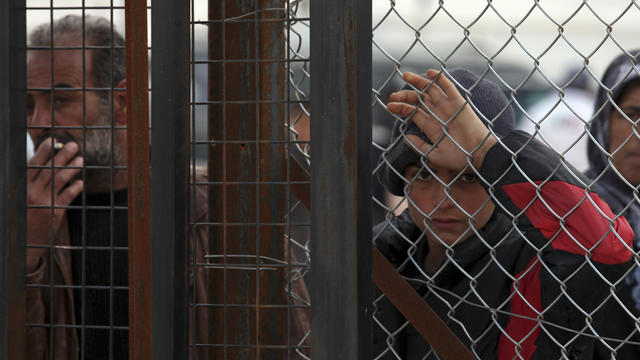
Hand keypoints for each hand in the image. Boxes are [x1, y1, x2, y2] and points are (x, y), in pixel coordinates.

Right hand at [26, 138, 83, 272]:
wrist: (22, 242)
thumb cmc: (22, 215)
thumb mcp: (20, 196)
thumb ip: (29, 181)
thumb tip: (41, 163)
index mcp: (20, 186)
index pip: (32, 164)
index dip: (44, 152)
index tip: (54, 141)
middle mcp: (30, 192)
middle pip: (48, 169)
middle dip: (62, 156)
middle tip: (74, 145)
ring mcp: (42, 202)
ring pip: (58, 180)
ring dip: (71, 168)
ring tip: (81, 160)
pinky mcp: (53, 213)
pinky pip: (66, 197)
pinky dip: (74, 188)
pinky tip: (80, 182)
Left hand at [386, 70, 496, 170]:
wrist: (478, 156)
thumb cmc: (458, 159)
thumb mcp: (434, 155)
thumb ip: (420, 146)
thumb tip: (405, 137)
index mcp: (430, 126)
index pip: (412, 112)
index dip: (400, 107)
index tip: (389, 105)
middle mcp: (437, 114)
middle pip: (418, 99)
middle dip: (405, 95)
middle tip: (393, 94)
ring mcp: (447, 107)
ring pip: (430, 89)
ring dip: (418, 82)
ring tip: (406, 75)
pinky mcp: (458, 103)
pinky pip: (448, 87)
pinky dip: (440, 79)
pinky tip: (429, 73)